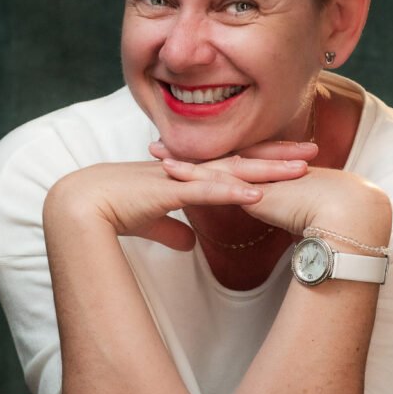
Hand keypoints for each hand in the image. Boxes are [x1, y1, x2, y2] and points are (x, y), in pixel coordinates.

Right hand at [43, 141, 315, 251]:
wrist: (77, 204)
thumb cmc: (110, 209)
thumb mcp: (150, 221)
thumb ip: (171, 229)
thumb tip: (188, 243)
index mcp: (186, 173)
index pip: (233, 161)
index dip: (264, 159)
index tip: (295, 159)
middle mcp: (187, 169)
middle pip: (241, 158)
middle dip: (278, 155)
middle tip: (315, 150)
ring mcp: (178, 177)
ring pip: (230, 171)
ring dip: (266, 171)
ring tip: (300, 169)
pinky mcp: (164, 192)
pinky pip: (203, 192)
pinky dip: (230, 191)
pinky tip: (255, 194)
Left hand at [156, 143, 390, 245]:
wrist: (344, 211)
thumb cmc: (329, 218)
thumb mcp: (298, 214)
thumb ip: (284, 213)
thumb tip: (277, 217)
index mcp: (267, 178)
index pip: (231, 167)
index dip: (207, 163)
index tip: (184, 158)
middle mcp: (258, 174)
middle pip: (217, 159)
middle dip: (188, 153)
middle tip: (159, 146)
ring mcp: (254, 178)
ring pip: (211, 165)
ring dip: (182, 159)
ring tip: (155, 153)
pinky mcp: (252, 189)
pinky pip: (216, 179)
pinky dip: (191, 174)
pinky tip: (169, 170)